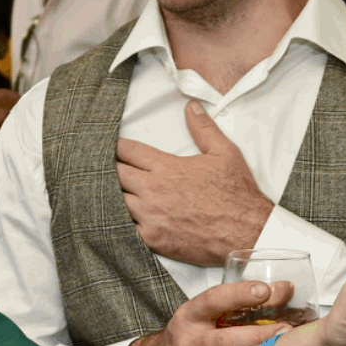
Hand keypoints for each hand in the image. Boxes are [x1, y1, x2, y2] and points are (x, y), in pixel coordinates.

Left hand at [118, 101, 273, 266]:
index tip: (110, 145)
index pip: (128, 150)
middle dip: (107, 168)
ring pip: (114, 202)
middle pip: (114, 174)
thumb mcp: (224, 152)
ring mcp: (150, 216)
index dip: (115, 146)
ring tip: (103, 192)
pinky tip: (117, 218)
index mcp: (167, 167)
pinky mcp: (153, 239)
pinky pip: (124, 228)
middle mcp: (154, 190)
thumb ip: (203, 128)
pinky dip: (118, 222)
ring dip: (109, 195)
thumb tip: (192, 107)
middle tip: (99, 166)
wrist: (246, 231)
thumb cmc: (236, 194)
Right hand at [123, 277, 296, 345]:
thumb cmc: (192, 329)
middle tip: (286, 328)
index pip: (215, 299)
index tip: (265, 290)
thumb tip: (282, 290)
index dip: (240, 294)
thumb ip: (235, 301)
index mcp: (192, 314)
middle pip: (224, 339)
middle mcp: (192, 340)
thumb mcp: (203, 310)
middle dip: (257, 334)